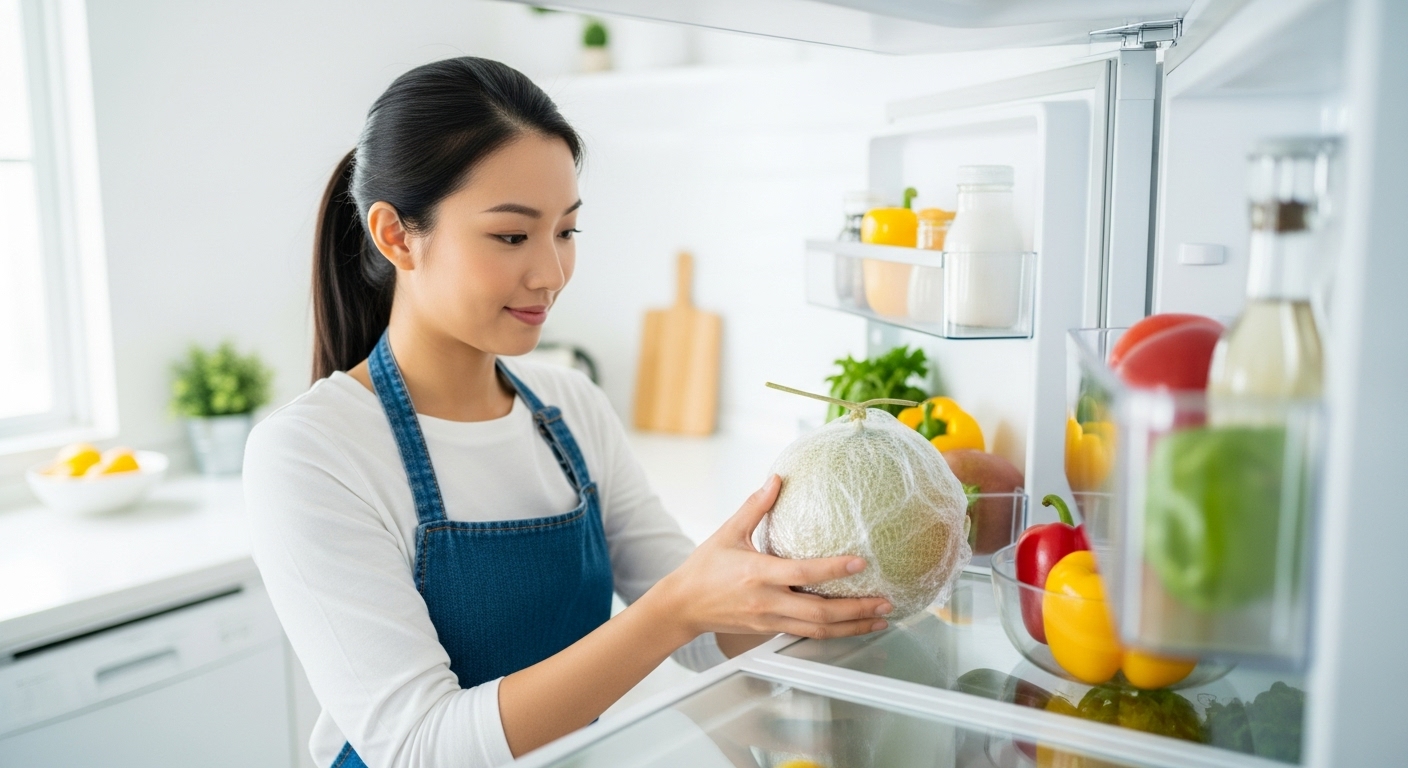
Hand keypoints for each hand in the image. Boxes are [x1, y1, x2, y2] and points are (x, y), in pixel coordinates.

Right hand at [648, 475, 892, 643]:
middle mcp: (767, 601)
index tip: (859, 562)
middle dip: (855, 609)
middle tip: (884, 600)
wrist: (682, 606)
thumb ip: (754, 507)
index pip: (802, 572)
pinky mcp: (770, 630)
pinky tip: (853, 625)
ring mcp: (770, 620)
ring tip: (880, 618)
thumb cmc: (704, 568)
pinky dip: (834, 632)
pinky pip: (807, 633)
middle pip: (819, 612)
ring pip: (817, 629)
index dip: (832, 569)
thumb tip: (776, 478)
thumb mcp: (727, 533)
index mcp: (757, 574)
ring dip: (852, 626)